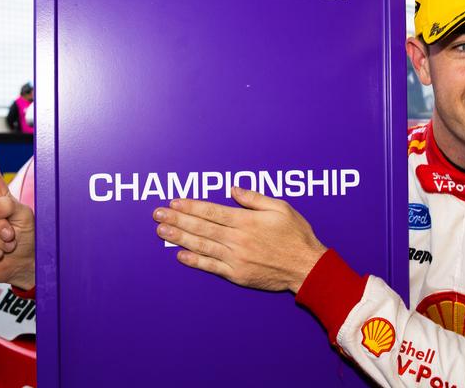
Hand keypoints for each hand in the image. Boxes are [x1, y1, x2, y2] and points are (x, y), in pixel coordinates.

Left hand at [153, 187, 326, 292]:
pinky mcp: (237, 274)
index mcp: (246, 221)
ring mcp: (235, 258)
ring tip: (162, 231)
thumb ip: (254, 198)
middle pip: (201, 227)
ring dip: (179, 238)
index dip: (190, 207)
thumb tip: (232, 189)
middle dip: (177, 220)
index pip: (211, 211)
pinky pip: (211, 266)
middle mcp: (237, 239)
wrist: (307, 267)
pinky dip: (194, 261)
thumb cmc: (296, 235)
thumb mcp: (280, 207)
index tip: (174, 202)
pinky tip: (180, 255)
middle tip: (158, 214)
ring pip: (202, 245)